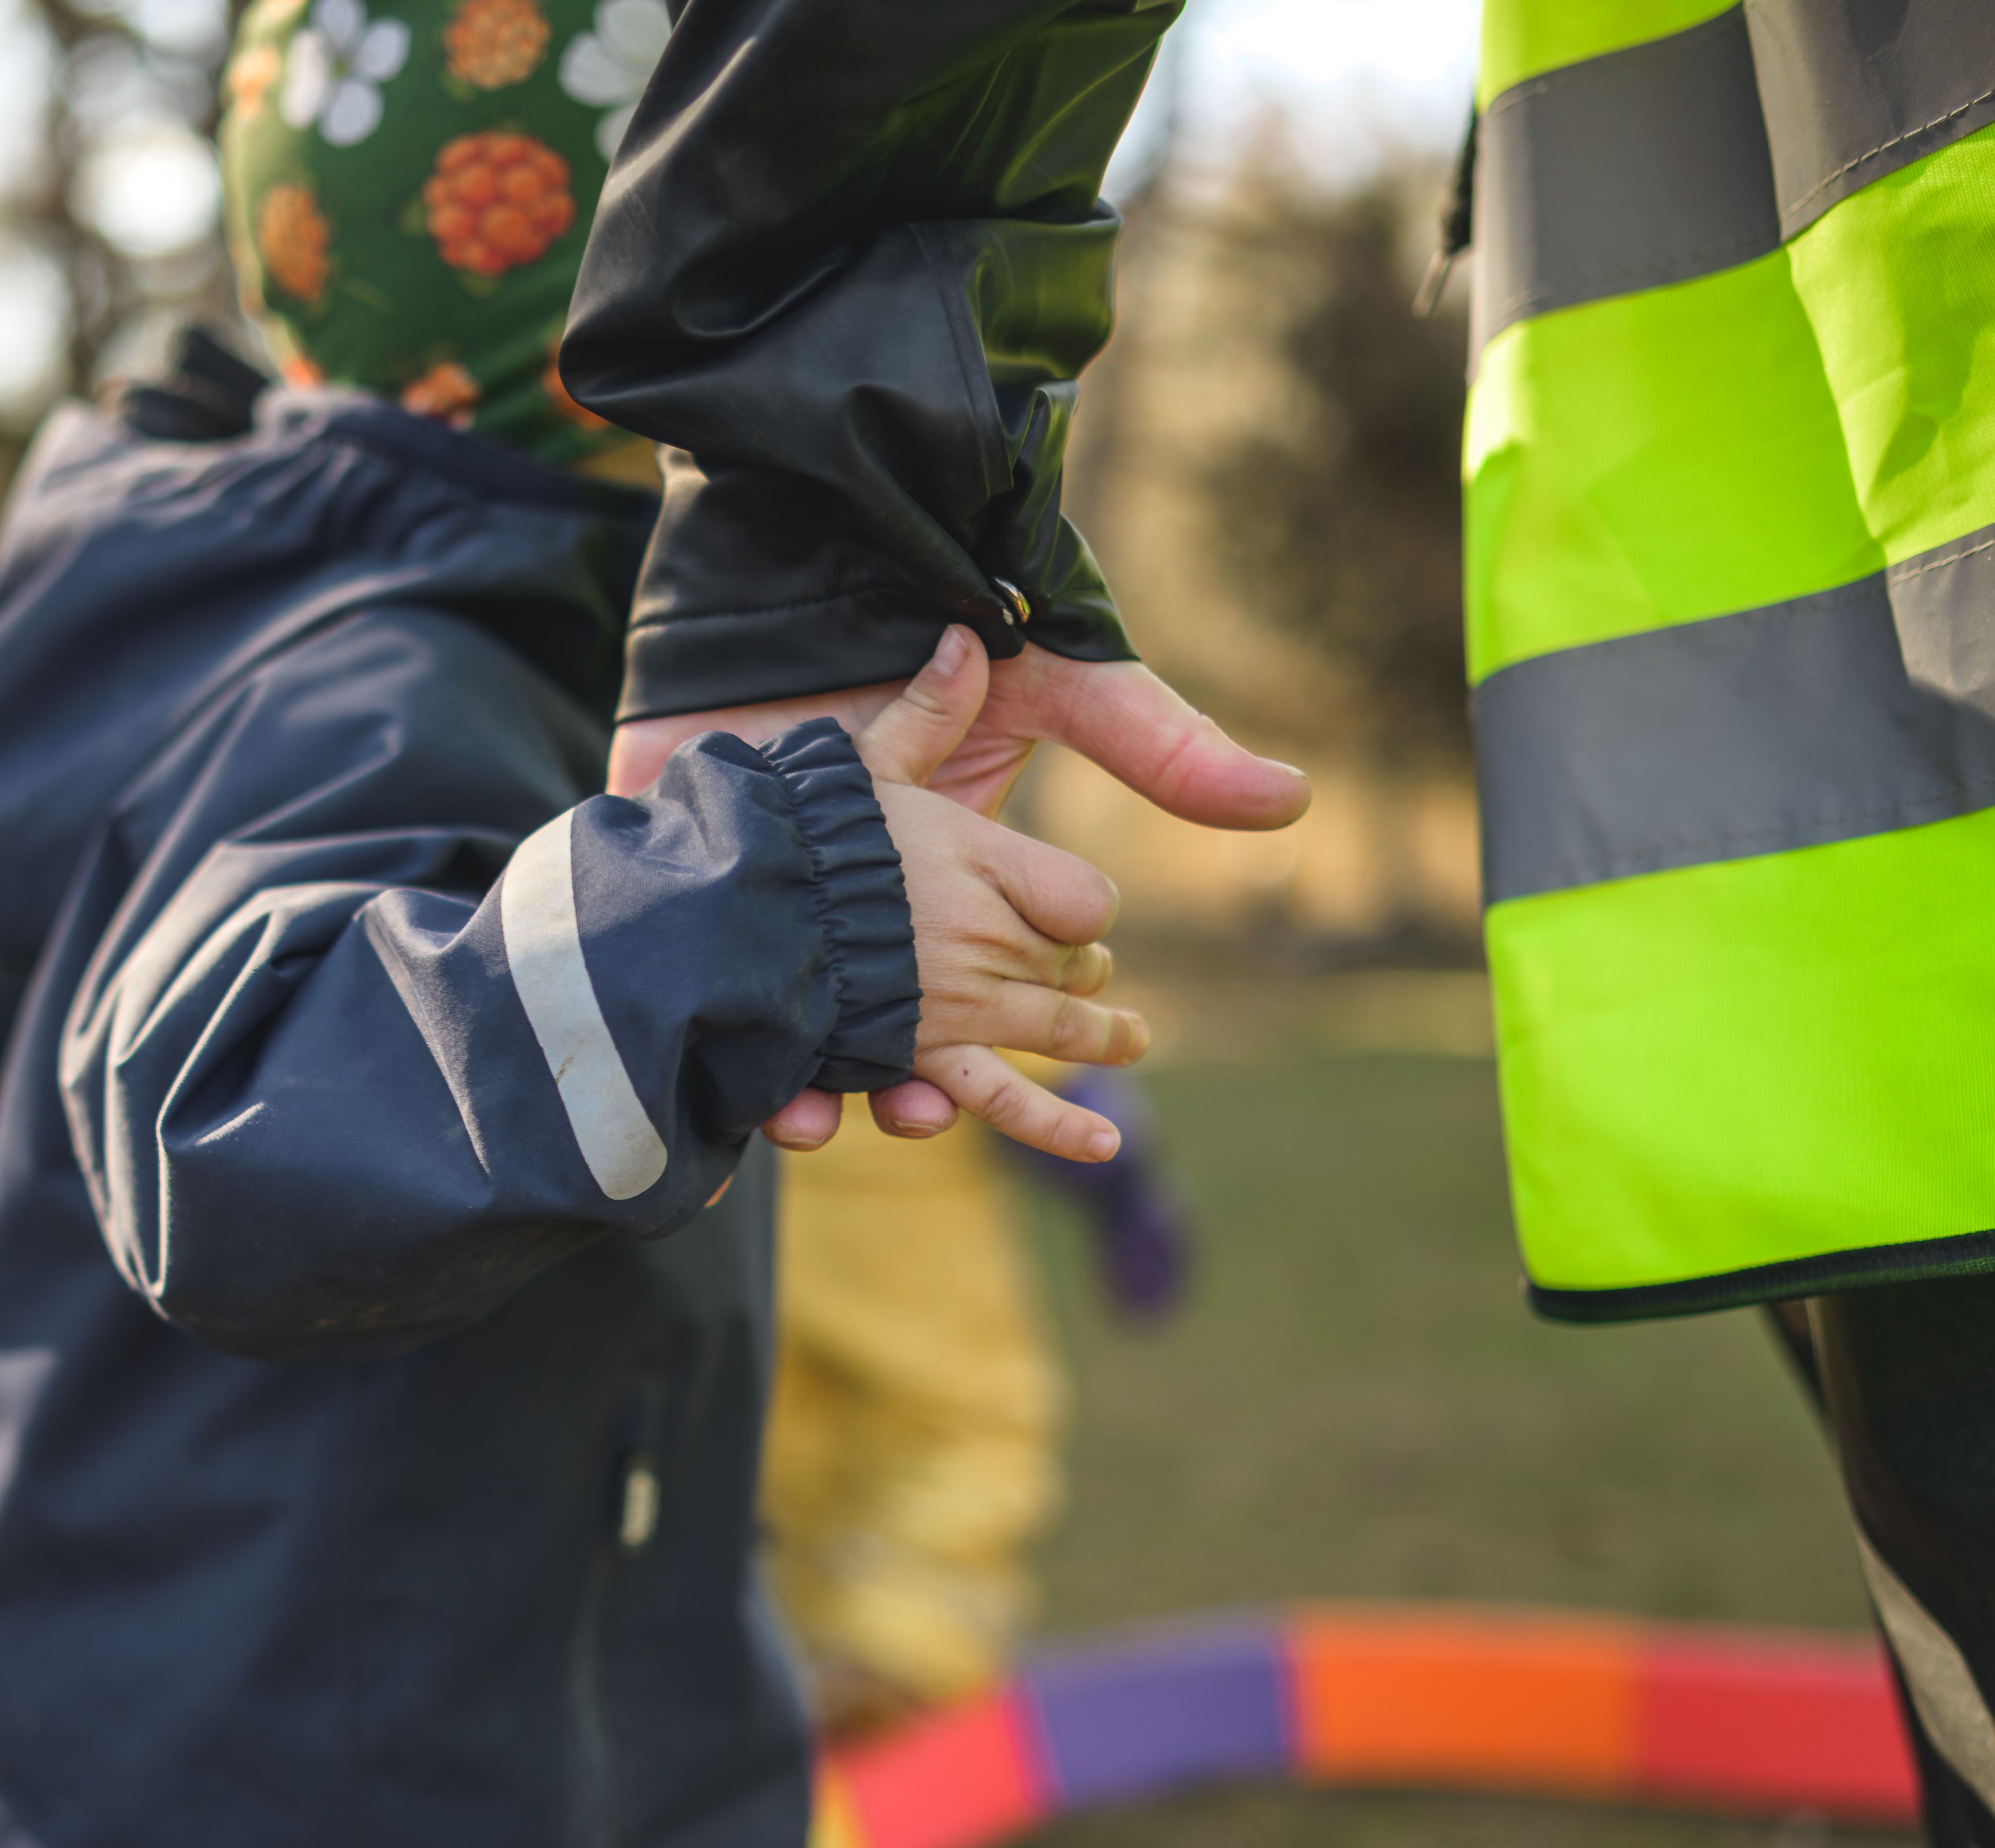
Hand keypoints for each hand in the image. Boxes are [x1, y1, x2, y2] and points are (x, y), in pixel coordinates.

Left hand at [611, 634, 1309, 1150]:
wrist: (788, 584)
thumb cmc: (928, 622)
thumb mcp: (1051, 685)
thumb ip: (1153, 741)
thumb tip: (1291, 799)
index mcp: (962, 882)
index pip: (1007, 987)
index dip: (1029, 1031)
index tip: (1063, 1066)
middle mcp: (879, 916)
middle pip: (915, 1040)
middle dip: (930, 1090)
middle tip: (932, 1111)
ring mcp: (788, 917)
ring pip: (820, 1053)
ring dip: (836, 1100)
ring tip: (837, 1116)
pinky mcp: (704, 904)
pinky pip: (721, 1016)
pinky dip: (749, 1074)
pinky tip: (775, 1097)